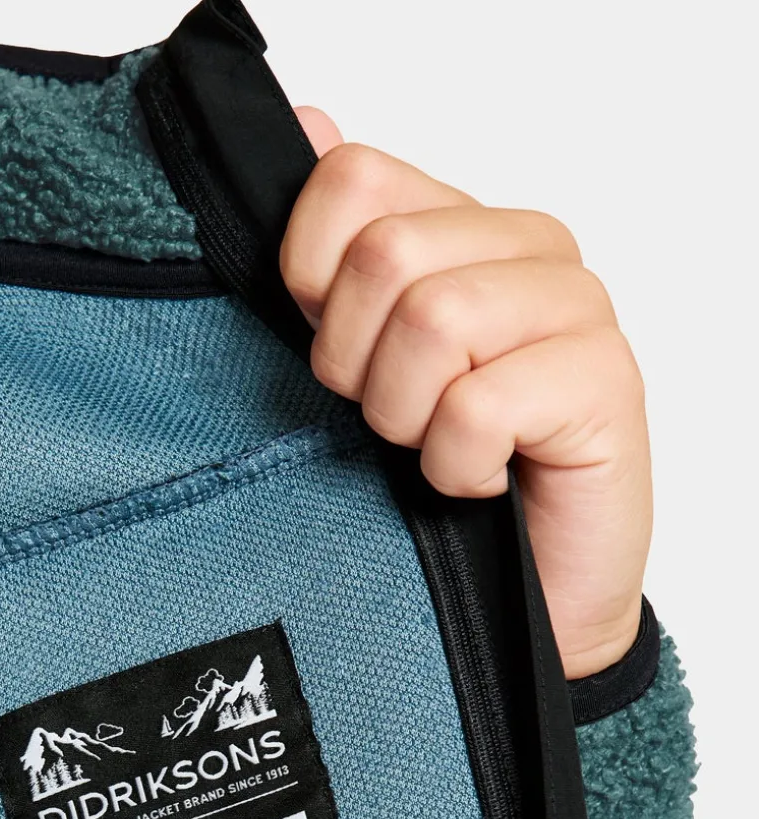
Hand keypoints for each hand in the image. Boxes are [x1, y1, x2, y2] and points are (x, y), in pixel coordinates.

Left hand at [282, 110, 650, 678]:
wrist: (519, 599)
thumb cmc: (434, 486)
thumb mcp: (359, 367)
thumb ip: (334, 254)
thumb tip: (305, 126)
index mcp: (464, 227)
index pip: (351, 180)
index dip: (312, 280)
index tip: (337, 353)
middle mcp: (529, 250)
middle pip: (386, 254)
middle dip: (357, 364)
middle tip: (391, 419)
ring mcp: (576, 310)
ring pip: (433, 320)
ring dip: (406, 419)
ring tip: (433, 452)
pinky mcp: (605, 382)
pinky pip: (477, 406)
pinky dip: (455, 466)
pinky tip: (479, 482)